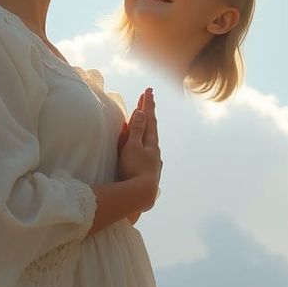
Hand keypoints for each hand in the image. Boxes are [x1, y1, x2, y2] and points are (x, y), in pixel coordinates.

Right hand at [116, 87, 160, 211]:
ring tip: (143, 121)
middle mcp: (154, 151)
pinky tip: (143, 150)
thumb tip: (140, 112)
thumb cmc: (134, 170)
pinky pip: (146, 153)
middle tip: (147, 98)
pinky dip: (142, 145)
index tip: (148, 90)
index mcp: (151, 142)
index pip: (149, 119)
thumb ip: (136, 130)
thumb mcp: (133, 147)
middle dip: (148, 113)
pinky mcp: (148, 173)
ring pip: (149, 141)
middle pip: (151, 128)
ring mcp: (153, 162)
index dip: (148, 104)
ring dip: (145, 130)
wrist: (140, 195)